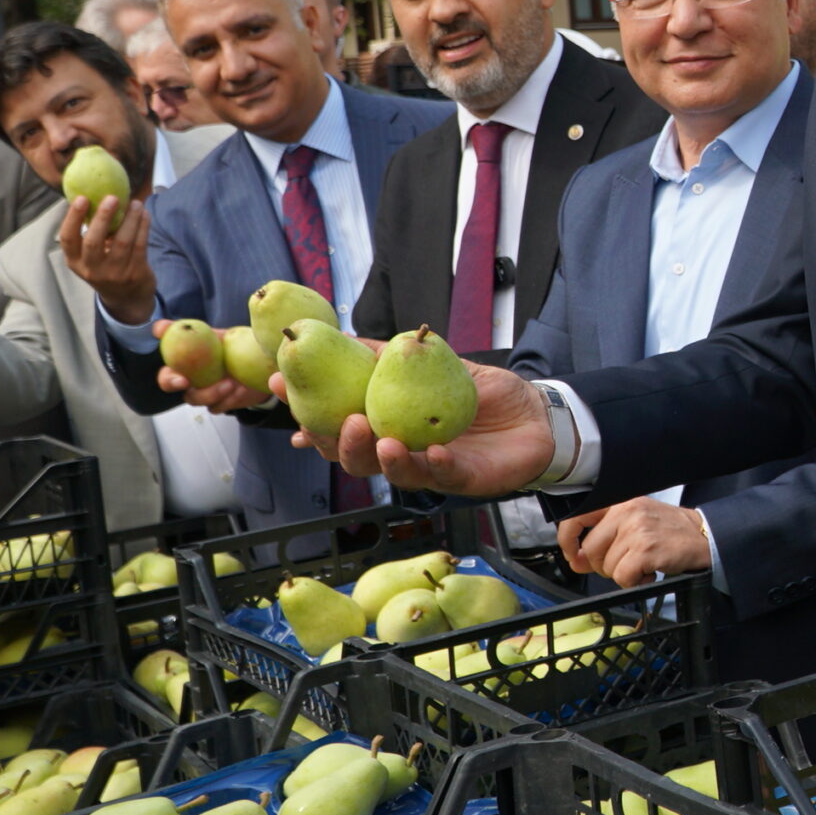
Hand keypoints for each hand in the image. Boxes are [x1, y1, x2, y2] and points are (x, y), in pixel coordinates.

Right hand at [57, 195, 154, 325]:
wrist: (127, 298)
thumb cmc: (106, 267)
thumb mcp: (91, 257)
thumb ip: (92, 233)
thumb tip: (97, 194)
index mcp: (76, 262)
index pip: (67, 239)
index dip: (73, 218)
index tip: (81, 198)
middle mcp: (92, 270)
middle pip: (94, 241)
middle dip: (103, 217)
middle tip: (112, 197)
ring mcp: (115, 273)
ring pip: (122, 242)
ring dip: (130, 219)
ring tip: (135, 203)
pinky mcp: (135, 273)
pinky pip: (140, 245)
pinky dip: (143, 227)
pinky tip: (144, 214)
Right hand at [148, 320, 267, 414]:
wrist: (263, 366)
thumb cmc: (235, 346)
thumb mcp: (218, 335)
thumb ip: (193, 330)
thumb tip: (160, 326)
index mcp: (185, 361)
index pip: (165, 369)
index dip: (167, 375)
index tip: (181, 377)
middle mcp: (188, 378)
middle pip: (168, 384)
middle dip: (173, 383)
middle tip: (185, 381)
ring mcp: (202, 392)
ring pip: (193, 399)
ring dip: (210, 393)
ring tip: (231, 383)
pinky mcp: (218, 403)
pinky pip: (216, 407)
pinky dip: (228, 400)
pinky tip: (241, 390)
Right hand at [287, 357, 551, 497]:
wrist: (537, 416)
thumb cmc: (484, 394)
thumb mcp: (437, 362)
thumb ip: (393, 355)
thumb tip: (345, 335)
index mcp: (386, 423)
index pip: (335, 421)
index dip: (306, 408)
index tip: (278, 383)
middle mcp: (400, 450)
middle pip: (354, 456)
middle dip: (338, 442)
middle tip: (340, 422)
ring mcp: (429, 468)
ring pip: (393, 472)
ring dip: (382, 457)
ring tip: (382, 438)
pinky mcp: (463, 479)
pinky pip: (443, 475)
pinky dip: (436, 463)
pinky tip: (434, 450)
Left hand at [558, 499, 710, 585]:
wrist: (703, 536)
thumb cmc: (668, 531)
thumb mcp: (635, 518)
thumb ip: (606, 533)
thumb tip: (577, 559)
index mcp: (619, 502)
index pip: (577, 517)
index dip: (568, 541)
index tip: (573, 556)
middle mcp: (626, 512)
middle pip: (590, 551)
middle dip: (603, 566)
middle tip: (625, 564)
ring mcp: (636, 530)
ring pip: (607, 567)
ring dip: (624, 574)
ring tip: (643, 563)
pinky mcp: (646, 550)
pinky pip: (623, 577)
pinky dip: (635, 582)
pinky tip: (649, 571)